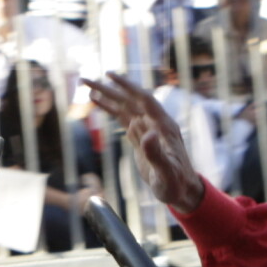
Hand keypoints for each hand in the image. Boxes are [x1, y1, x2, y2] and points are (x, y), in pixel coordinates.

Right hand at [86, 73, 202, 214]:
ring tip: (87, 87)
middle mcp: (155, 123)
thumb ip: (156, 154)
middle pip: (130, 100)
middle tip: (86, 80)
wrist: (181, 190)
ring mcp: (147, 129)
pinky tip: (97, 102)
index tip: (109, 76)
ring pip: (124, 107)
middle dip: (108, 89)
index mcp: (163, 126)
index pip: (144, 100)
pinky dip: (109, 109)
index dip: (127, 87)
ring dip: (106, 96)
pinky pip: (123, 118)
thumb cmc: (176, 183)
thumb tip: (147, 134)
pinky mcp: (139, 137)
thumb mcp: (166, 172)